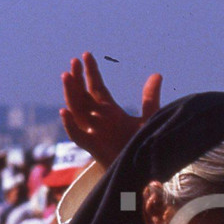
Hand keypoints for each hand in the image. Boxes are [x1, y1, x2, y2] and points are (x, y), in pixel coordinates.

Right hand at [60, 51, 161, 167]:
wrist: (143, 169)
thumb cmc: (143, 144)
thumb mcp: (148, 118)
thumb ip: (149, 98)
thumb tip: (157, 75)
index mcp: (110, 111)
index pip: (96, 87)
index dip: (90, 72)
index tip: (86, 55)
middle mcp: (98, 119)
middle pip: (82, 95)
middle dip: (77, 79)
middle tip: (74, 61)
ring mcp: (93, 132)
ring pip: (76, 110)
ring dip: (70, 94)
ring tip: (66, 76)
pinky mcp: (93, 147)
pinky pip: (77, 135)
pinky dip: (70, 124)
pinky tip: (65, 112)